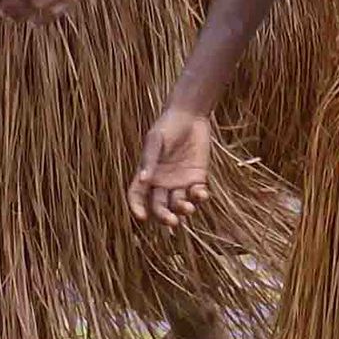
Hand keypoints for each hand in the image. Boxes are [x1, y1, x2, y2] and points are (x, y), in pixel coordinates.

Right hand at [132, 110, 216, 224]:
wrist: (190, 116)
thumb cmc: (167, 126)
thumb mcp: (155, 141)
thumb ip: (150, 160)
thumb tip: (143, 180)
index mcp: (147, 175)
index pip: (137, 196)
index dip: (137, 208)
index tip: (142, 217)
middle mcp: (162, 183)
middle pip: (159, 207)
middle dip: (164, 216)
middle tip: (172, 222)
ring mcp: (180, 182)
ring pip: (179, 205)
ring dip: (183, 210)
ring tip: (188, 208)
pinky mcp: (197, 178)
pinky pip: (197, 194)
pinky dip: (199, 197)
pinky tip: (201, 193)